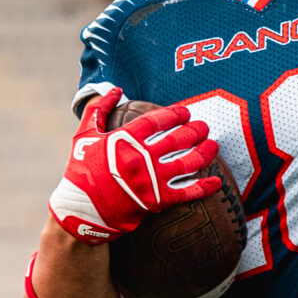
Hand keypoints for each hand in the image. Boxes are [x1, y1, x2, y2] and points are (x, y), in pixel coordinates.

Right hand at [47, 89, 220, 243]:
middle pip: (177, 139)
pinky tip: (216, 181)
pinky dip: (204, 187)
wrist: (81, 209)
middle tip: (204, 126)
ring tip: (213, 145)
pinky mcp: (156, 201)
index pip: (157, 120)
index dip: (175, 114)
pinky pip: (186, 193)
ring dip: (204, 153)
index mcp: (124, 140)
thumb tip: (115, 89)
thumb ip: (99, 109)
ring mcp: (150, 180)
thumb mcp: (84, 135)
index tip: (185, 112)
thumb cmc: (81, 170)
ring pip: (187, 163)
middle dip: (195, 131)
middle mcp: (140, 158)